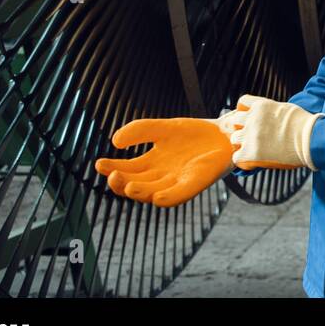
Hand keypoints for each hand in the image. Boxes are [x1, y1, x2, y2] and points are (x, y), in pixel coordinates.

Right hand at [94, 117, 235, 206]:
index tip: (99, 164)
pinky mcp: (195, 183)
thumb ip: (140, 130)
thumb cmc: (194, 134)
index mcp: (151, 164)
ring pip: (153, 193)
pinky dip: (168, 198)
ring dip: (140, 192)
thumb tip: (114, 141)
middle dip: (121, 183)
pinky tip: (157, 196)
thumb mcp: (163, 127)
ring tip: (129, 185)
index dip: (112, 169)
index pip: (126, 170)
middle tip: (112, 176)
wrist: (225, 133)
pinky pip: (179, 196)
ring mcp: (178, 182)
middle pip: (136, 184)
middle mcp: (161, 177)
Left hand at [224, 94, 321, 170]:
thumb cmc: (304, 125)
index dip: (244, 110)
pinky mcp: (251, 152)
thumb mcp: (285, 108)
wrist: (311, 139)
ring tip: (253, 148)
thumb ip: (271, 110)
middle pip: (235, 121)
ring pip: (234, 139)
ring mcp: (251, 135)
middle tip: (251, 135)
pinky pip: (236, 157)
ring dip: (242, 144)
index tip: (248, 117)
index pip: (242, 102)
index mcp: (262, 105)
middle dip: (242, 127)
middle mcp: (253, 118)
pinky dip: (242, 160)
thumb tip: (268, 117)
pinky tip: (252, 160)